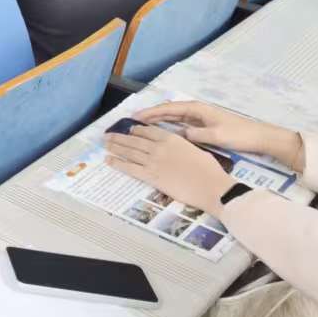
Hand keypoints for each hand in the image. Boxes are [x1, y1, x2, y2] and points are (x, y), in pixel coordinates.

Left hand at [103, 125, 234, 214]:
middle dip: (119, 136)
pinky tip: (109, 160)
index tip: (128, 128)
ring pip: (129, 151)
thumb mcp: (195, 149)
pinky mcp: (152, 176)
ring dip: (115, 147)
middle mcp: (159, 147)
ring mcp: (154, 161)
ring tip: (105, 144)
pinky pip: (130, 168)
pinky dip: (118, 163)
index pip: (147, 130)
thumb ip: (180, 146)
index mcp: (171, 138)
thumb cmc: (209, 170)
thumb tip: (175, 147)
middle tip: (108, 135)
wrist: (212, 187)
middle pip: (134, 139)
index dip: (135, 129)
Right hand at [134, 101, 302, 169]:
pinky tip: (161, 133)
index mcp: (197, 109)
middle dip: (150, 115)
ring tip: (141, 127)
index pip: (168, 109)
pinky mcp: (203, 126)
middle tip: (132, 122)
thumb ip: (196, 135)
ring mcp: (199, 118)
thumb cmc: (239, 134)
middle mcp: (196, 111)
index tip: (136, 117)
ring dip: (158, 121)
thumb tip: (178, 135)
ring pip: (173, 118)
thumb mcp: (217, 136)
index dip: (151, 113)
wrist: (260, 138)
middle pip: (168, 111)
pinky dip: (168, 127)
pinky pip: (180, 124)